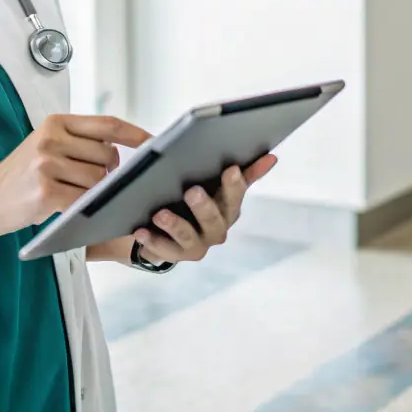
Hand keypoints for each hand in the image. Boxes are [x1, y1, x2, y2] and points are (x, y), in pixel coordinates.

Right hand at [0, 114, 150, 238]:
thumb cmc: (20, 177)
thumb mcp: (46, 146)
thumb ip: (79, 142)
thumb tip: (122, 151)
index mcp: (56, 123)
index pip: (107, 124)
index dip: (135, 134)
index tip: (154, 142)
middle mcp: (51, 138)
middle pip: (107, 156)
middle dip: (109, 174)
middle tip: (89, 183)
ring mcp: (47, 164)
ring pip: (99, 180)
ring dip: (95, 193)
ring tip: (71, 194)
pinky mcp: (46, 191)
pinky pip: (84, 200)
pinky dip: (85, 208)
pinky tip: (70, 208)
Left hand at [133, 155, 277, 263]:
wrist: (170, 230)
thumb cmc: (194, 200)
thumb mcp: (216, 184)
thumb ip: (243, 173)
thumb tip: (270, 157)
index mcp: (228, 209)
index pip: (235, 196)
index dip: (235, 184)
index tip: (230, 169)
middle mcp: (216, 230)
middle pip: (214, 220)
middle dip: (204, 206)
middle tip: (192, 191)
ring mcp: (196, 245)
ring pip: (188, 236)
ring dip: (175, 224)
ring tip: (160, 213)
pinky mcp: (174, 255)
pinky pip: (163, 249)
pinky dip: (152, 240)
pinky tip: (140, 229)